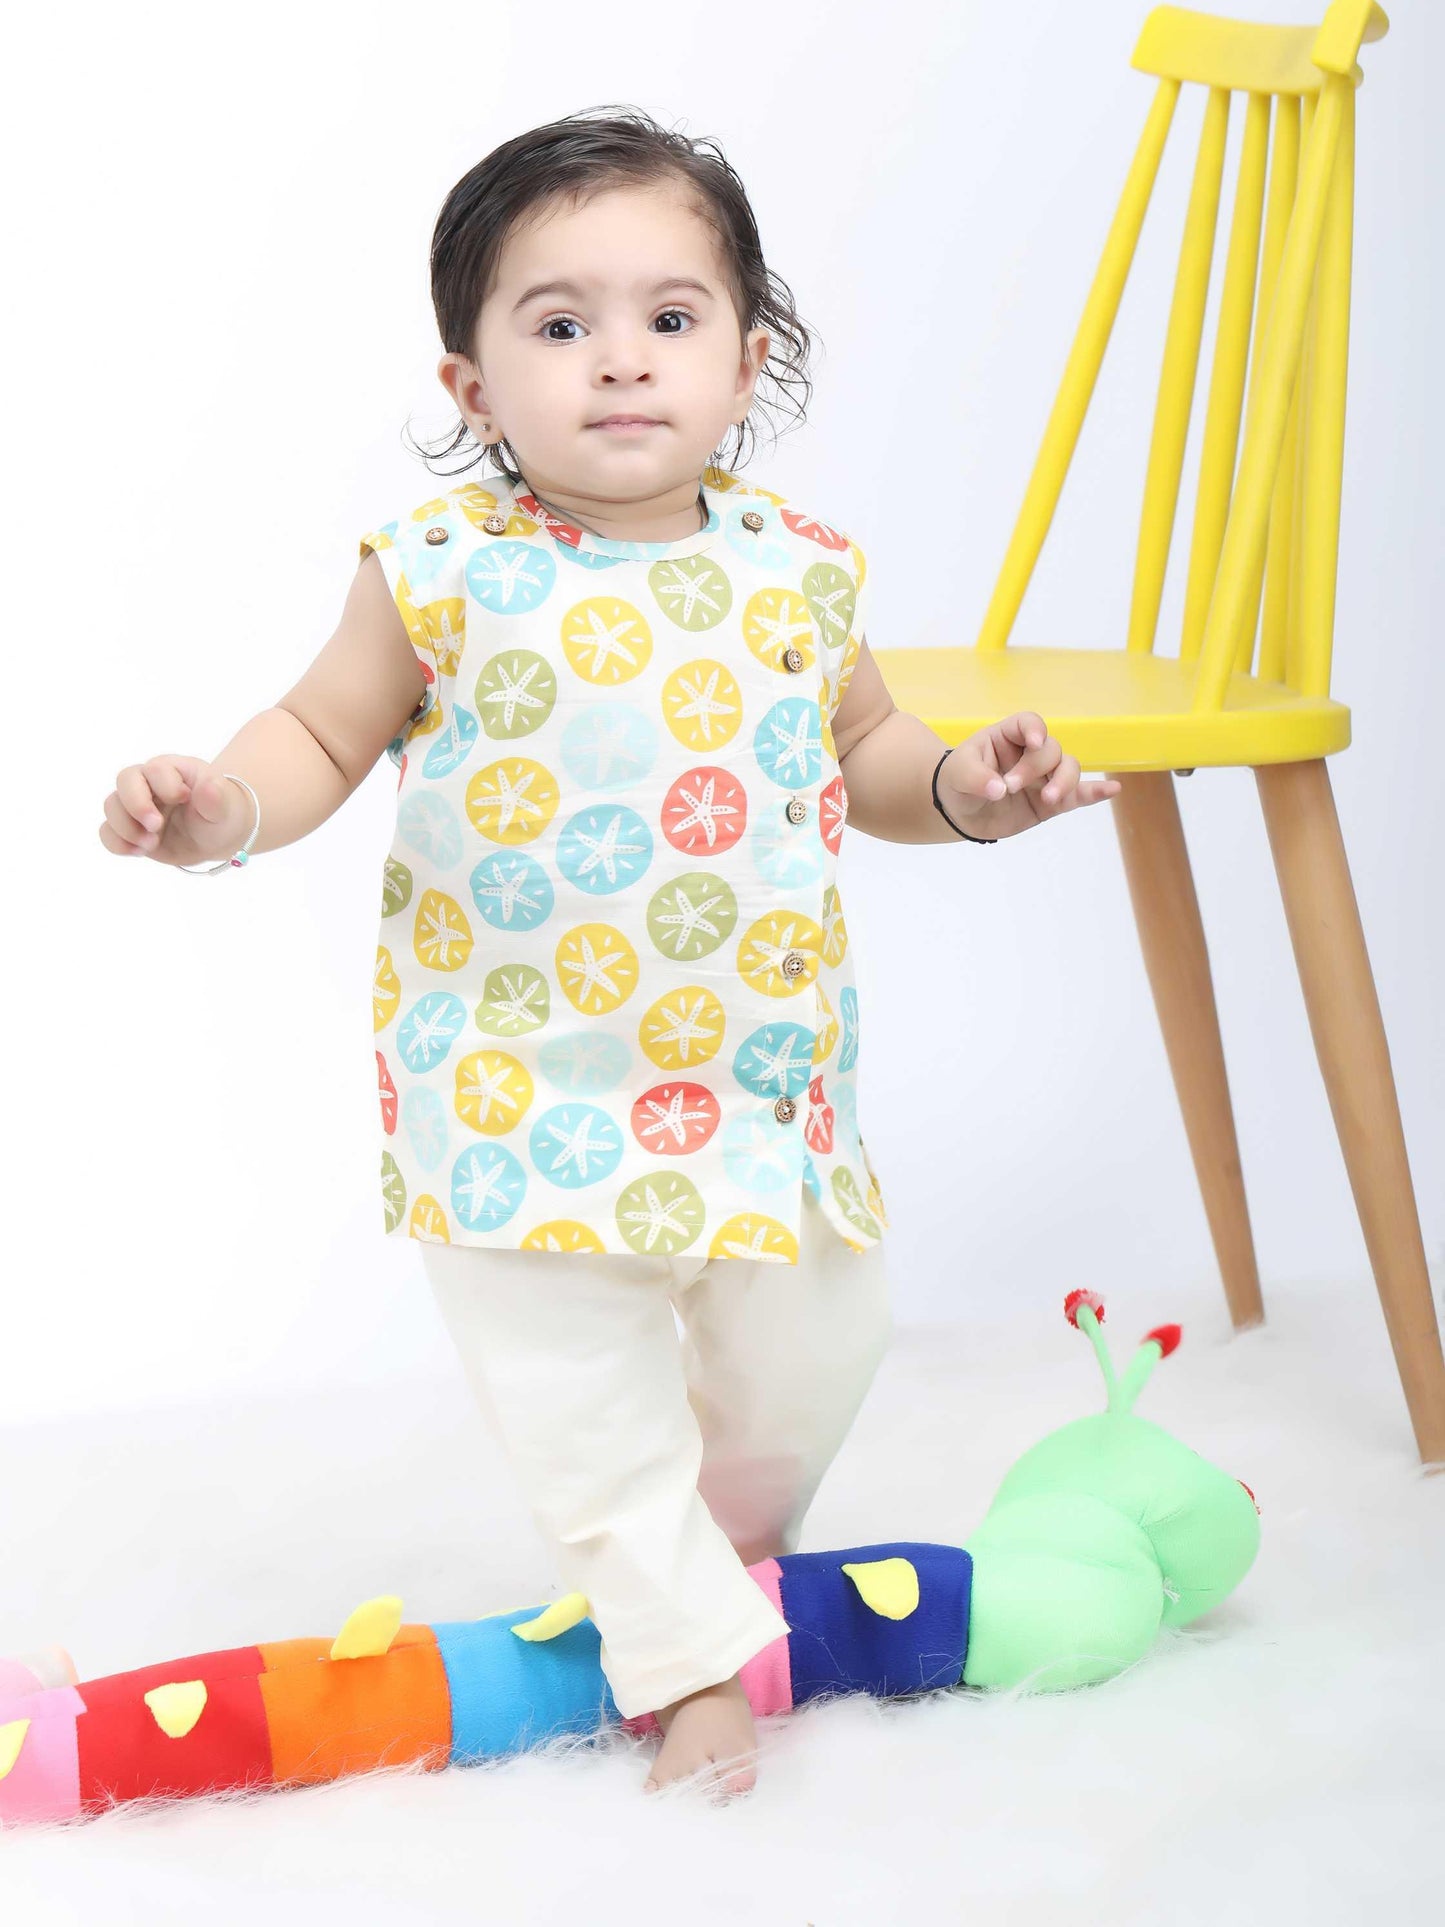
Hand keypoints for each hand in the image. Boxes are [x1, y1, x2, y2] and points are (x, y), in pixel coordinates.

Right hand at [99, 756, 252, 866]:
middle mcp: (148, 783)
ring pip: (112, 806)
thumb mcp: (224, 806)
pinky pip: (108, 832)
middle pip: (124, 781)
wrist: (216, 837)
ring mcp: (136, 806)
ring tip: (152, 845)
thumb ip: (215, 797)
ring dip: (127, 829)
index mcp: (171, 770)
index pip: (154, 768)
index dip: (163, 786)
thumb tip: (209, 787)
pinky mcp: (130, 828)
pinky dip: (118, 844)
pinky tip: (140, 852)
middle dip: (136, 806)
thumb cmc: (221, 813)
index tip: (182, 799)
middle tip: (157, 827)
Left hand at [936, 713, 1120, 838]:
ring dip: (1064, 782)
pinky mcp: (1051, 803)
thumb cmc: (958, 781)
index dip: (1034, 729)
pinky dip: (1095, 793)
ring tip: (1048, 799)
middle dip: (1035, 768)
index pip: (1029, 723)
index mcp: (1008, 736)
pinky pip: (1077, 796)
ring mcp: (1043, 777)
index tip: (1033, 742)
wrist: (958, 811)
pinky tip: (1112, 789)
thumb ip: (976, 778)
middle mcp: (1031, 753)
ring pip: (1069, 769)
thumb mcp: (958, 774)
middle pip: (1050, 750)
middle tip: (1009, 787)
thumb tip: (998, 790)